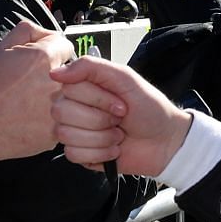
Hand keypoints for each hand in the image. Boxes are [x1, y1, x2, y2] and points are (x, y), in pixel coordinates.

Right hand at [0, 20, 74, 164]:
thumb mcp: (0, 49)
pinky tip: (30, 120)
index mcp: (43, 58)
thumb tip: (44, 32)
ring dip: (56, 99)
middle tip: (32, 85)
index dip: (53, 52)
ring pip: (69, 99)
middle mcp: (55, 84)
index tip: (43, 62)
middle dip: (56, 76)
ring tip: (31, 104)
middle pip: (71, 74)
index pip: (66, 47)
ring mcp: (57, 111)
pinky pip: (61, 121)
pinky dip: (49, 120)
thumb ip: (27, 32)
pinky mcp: (54, 133)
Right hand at [50, 56, 191, 175]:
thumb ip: (90, 67)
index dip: (96, 98)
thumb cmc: (149, 108)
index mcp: (83, 87)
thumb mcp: (125, 78)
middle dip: (98, 119)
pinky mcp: (80, 154)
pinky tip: (112, 149)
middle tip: (118, 118)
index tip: (119, 103)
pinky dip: (100, 153)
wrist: (165, 141)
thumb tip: (56, 72)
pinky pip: (73, 154)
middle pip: (61, 112)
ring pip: (65, 135)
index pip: (68, 89)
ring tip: (117, 134)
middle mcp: (74, 107)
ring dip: (100, 137)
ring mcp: (75, 131)